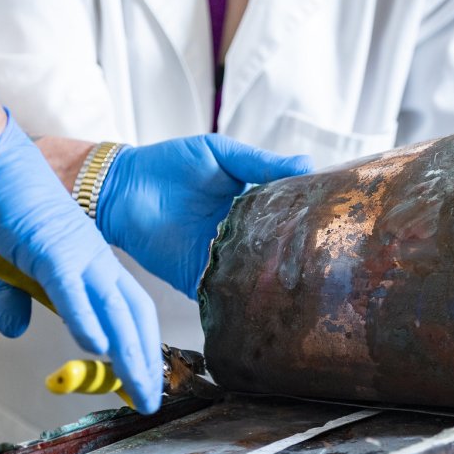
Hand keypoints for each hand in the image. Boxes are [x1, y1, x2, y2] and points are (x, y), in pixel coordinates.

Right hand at [0, 112, 162, 412]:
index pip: (127, 307)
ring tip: (142, 390)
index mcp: (89, 259)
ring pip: (113, 308)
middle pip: (132, 314)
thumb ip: (11, 297)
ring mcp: (75, 252)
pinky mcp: (50, 247)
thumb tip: (11, 329)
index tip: (145, 380)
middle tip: (153, 400)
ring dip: (129, 353)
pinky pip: (73, 290)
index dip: (140, 344)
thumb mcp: (4, 263)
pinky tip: (98, 348)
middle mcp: (92, 258)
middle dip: (145, 361)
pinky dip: (87, 320)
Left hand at [96, 134, 312, 296]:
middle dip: (296, 259)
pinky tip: (258, 299)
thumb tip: (307, 163)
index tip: (330, 228)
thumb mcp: (221, 154)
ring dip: (272, 281)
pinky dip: (239, 299)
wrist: (123, 187)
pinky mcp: (198, 280)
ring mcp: (221, 260)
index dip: (307, 223)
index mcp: (252, 206)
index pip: (287, 219)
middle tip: (324, 263)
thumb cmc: (171, 164)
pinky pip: (224, 296)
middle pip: (276, 253)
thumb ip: (260, 163)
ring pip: (255, 277)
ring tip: (300, 285)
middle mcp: (241, 237)